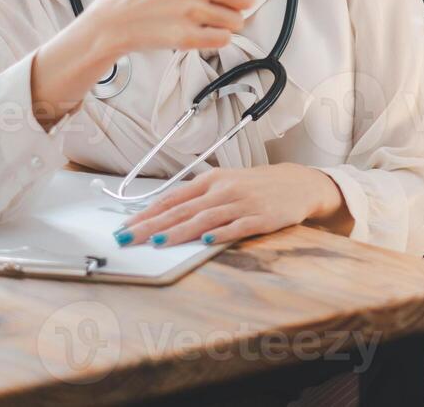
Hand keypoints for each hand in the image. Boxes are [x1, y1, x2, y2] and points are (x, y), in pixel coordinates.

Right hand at [95, 0, 257, 58]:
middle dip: (235, 3)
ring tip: (200, 16)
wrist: (117, 17)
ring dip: (223, 22)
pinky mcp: (184, 37)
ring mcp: (189, 10)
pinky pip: (223, 39)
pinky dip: (213, 38)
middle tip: (214, 2)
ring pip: (237, 21)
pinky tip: (195, 30)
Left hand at [113, 163, 347, 247]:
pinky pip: (237, 227)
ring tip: (157, 242)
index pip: (173, 198)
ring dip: (179, 231)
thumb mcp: (225, 183)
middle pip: (182, 209)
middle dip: (151, 225)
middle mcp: (224, 189)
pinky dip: (220, 233)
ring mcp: (242, 203)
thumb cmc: (256, 186)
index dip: (147, 213)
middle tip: (128, 238)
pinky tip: (205, 240)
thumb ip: (198, 197)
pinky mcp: (261, 218)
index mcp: (212, 180)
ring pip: (204, 218)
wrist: (298, 183)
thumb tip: (164, 213)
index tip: (126, 226)